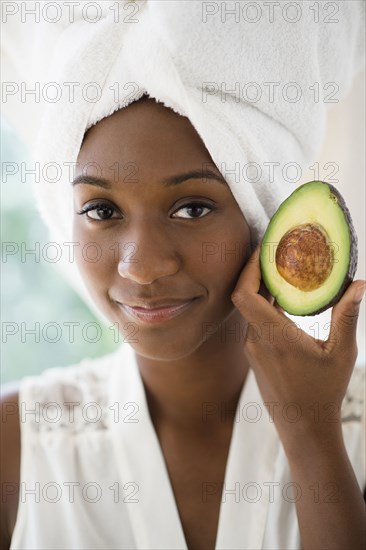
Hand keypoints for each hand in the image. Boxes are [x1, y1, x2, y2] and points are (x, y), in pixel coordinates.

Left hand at [231, 244, 365, 451]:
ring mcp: (252, 348)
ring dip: (260, 288)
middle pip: (244, 296)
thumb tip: (359, 284)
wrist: (303, 427)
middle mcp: (256, 340)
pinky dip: (263, 305)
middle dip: (255, 271)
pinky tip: (281, 299)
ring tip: (280, 270)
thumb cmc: (323, 393)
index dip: (248, 269)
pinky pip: (253, 321)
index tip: (262, 250)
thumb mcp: (341, 353)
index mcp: (273, 335)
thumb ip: (347, 316)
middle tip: (274, 252)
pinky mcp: (254, 354)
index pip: (244, 294)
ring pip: (248, 309)